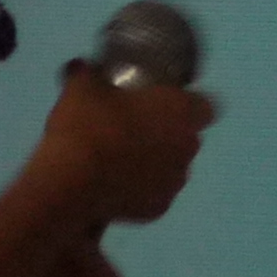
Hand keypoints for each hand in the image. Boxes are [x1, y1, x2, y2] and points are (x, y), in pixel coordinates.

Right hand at [40, 60, 212, 226]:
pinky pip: (153, 195)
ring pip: (172, 168)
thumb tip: (81, 67)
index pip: (205, 105)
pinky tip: (112, 187)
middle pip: (187, 137)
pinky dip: (138, 191)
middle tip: (132, 129)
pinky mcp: (157, 209)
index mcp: (181, 111)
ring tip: (118, 161)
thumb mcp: (82, 87)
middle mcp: (188, 147)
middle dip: (166, 134)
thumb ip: (88, 73)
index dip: (186, 104)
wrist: (72, 183)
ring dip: (154, 163)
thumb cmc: (87, 126)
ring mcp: (175, 182)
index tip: (160, 103)